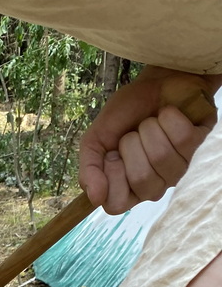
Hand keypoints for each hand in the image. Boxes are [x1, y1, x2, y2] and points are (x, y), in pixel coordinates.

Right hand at [79, 68, 218, 213]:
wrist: (153, 82)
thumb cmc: (125, 114)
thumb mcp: (95, 140)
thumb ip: (89, 169)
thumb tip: (94, 198)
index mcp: (127, 189)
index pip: (116, 204)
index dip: (112, 176)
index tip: (112, 154)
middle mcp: (154, 186)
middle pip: (141, 180)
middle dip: (131, 145)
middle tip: (133, 134)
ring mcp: (178, 169)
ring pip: (162, 157)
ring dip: (150, 129)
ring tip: (151, 122)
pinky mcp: (198, 145)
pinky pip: (181, 138)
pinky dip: (170, 117)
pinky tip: (168, 114)